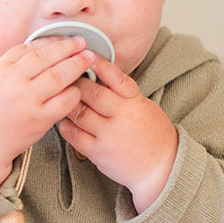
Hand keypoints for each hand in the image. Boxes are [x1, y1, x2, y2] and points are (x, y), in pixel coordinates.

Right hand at [0, 36, 98, 188]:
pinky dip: (73, 93)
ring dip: (76, 65)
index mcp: (2, 68)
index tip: (65, 38)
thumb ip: (9, 62)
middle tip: (83, 43)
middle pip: (47, 58)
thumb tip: (35, 47)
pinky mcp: (38, 119)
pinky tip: (79, 89)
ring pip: (58, 77)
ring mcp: (28, 100)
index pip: (31, 48)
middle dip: (68, 48)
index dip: (51, 41)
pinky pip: (62, 102)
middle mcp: (15, 82)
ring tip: (89, 58)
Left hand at [57, 53, 178, 212]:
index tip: (87, 55)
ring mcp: (109, 136)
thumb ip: (124, 94)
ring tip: (62, 97)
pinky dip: (65, 125)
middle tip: (67, 76)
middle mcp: (122, 117)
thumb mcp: (144, 107)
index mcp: (135, 102)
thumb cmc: (153, 135)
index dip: (99, 64)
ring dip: (67, 103)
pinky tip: (64, 120)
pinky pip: (74, 136)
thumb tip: (101, 76)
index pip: (115, 77)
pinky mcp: (98, 152)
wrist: (161, 167)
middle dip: (76, 83)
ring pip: (79, 113)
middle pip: (92, 93)